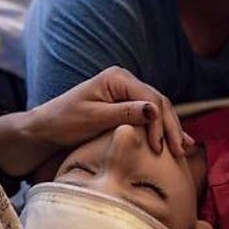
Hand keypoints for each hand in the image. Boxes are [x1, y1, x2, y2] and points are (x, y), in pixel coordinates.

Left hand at [0, 67, 191, 176]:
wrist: (45, 129)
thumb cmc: (64, 121)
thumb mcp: (92, 118)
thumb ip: (123, 113)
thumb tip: (154, 110)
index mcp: (117, 78)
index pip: (149, 99)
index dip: (159, 123)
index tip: (160, 148)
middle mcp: (125, 81)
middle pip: (158, 102)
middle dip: (170, 126)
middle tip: (179, 150)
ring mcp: (126, 93)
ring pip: (158, 109)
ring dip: (170, 128)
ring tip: (183, 148)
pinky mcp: (125, 107)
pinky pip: (149, 116)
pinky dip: (162, 129)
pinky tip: (174, 141)